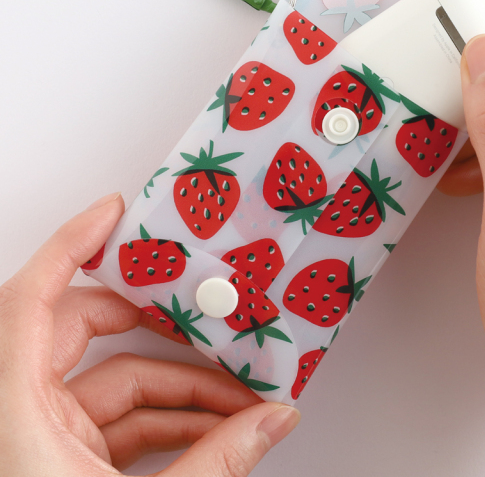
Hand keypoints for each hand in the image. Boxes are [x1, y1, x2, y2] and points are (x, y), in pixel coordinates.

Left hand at [0, 193, 299, 475]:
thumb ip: (219, 462)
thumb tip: (276, 417)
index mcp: (11, 416)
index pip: (31, 300)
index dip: (70, 244)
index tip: (115, 213)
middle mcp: (15, 416)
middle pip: (84, 333)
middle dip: (159, 329)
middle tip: (207, 319)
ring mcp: (36, 438)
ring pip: (112, 381)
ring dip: (179, 385)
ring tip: (238, 394)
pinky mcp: (57, 459)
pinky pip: (117, 419)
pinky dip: (168, 419)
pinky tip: (215, 426)